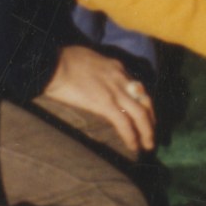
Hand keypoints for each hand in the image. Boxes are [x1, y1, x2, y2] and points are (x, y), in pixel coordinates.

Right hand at [39, 45, 154, 155]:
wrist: (54, 63)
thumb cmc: (62, 61)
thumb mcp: (89, 59)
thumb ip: (99, 71)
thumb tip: (96, 81)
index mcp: (116, 67)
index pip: (137, 87)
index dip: (143, 102)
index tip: (144, 113)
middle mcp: (121, 78)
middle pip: (145, 100)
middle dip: (151, 118)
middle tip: (151, 133)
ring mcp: (115, 91)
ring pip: (140, 114)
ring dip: (147, 131)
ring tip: (148, 145)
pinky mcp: (105, 103)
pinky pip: (124, 123)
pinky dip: (131, 136)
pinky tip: (133, 146)